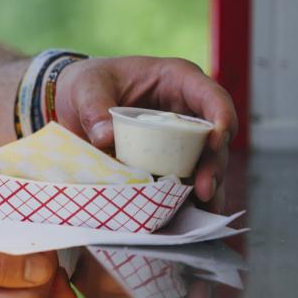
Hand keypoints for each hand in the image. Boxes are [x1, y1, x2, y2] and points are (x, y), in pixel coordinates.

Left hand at [55, 56, 237, 205]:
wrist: (76, 105)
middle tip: (204, 188)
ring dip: (209, 186)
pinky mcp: (171, 163)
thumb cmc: (89, 84)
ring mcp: (183, 140)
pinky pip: (188, 182)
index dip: (221, 117)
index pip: (212, 96)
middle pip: (215, 137)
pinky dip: (190, 200)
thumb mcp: (86, 87)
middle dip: (215, 164)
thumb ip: (94, 109)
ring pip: (208, 163)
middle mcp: (188, 111)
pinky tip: (191, 216)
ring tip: (204, 208)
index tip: (216, 141)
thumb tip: (106, 138)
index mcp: (178, 80)